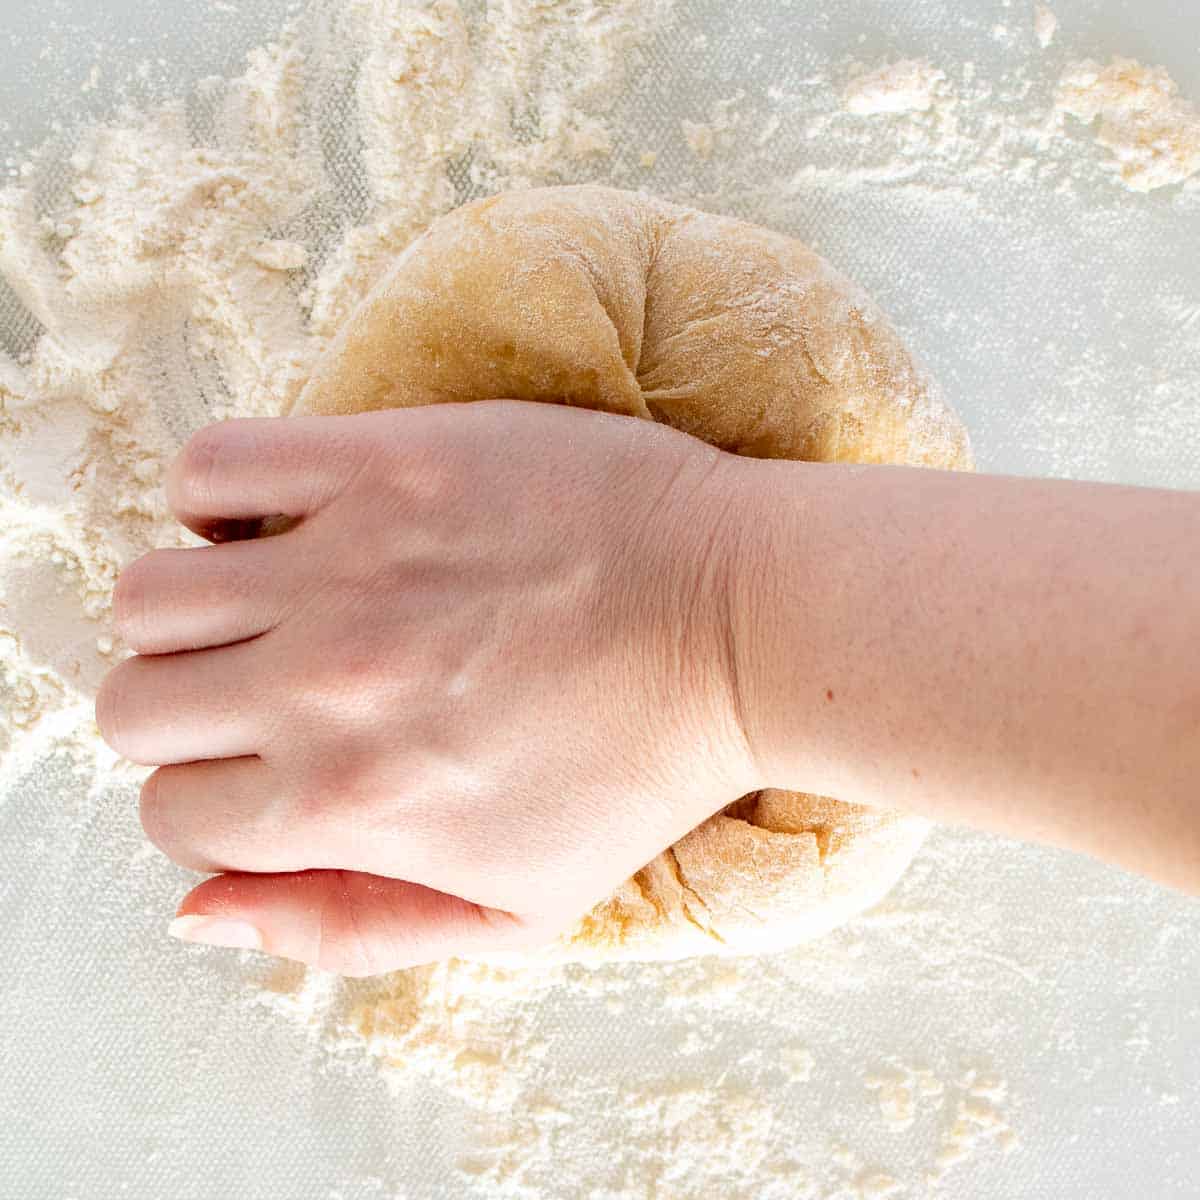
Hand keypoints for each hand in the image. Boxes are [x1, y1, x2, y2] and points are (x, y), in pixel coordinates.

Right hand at [96, 401, 757, 973]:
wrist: (741, 619)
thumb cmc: (643, 766)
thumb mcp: (518, 906)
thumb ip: (347, 929)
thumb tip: (195, 916)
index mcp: (349, 804)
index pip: (173, 813)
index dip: (221, 800)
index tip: (277, 768)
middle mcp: (324, 686)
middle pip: (130, 705)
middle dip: (184, 715)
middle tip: (266, 691)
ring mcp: (350, 564)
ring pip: (148, 594)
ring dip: (192, 612)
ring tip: (279, 607)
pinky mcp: (388, 463)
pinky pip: (216, 464)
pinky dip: (221, 497)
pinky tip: (297, 521)